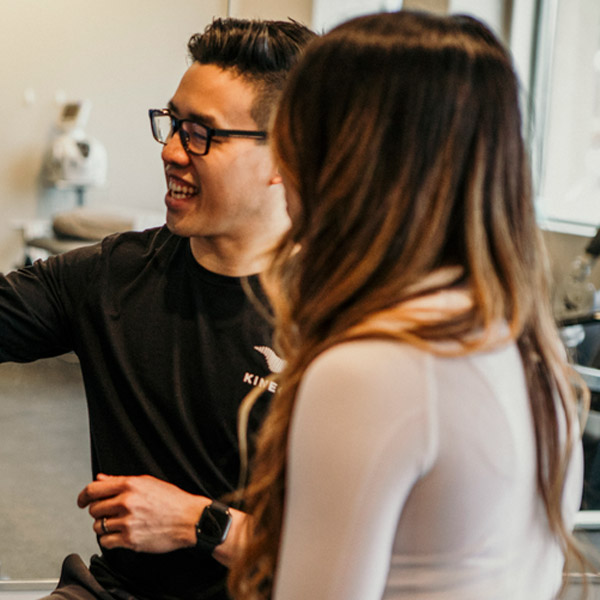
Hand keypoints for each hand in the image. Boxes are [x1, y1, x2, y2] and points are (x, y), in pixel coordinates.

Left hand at [77, 473, 206, 553]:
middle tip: (110, 513)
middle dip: (99, 511)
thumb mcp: (147, 482)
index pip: (94, 489)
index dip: (83, 496)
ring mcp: (128, 522)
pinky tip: (121, 534)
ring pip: (98, 526)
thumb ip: (120, 481)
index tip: (82, 501)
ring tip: (119, 523)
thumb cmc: (172, 500)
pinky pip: (106, 541)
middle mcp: (127, 502)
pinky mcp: (130, 540)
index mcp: (130, 485)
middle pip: (94, 509)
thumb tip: (99, 479)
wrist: (190, 519)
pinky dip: (110, 539)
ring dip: (104, 526)